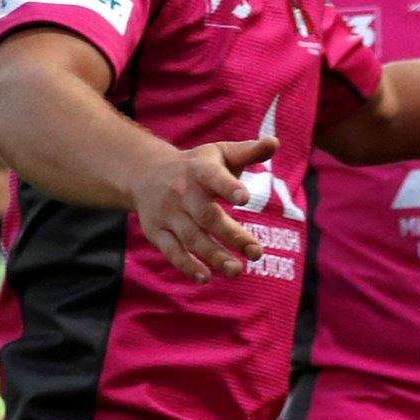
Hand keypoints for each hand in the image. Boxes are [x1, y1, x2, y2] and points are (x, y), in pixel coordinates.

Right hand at [128, 137, 277, 282]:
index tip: (246, 199)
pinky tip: (205, 278)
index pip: (214, 178)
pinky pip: (171, 251)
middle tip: (257, 253)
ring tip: (236, 271)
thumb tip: (275, 142)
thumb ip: (249, 151)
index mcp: (200, 171)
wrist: (144, 173)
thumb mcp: (221, 153)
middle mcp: (182, 193)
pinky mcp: (157, 231)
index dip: (229, 187)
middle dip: (232, 236)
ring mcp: (168, 214)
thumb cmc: (197, 165)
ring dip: (214, 256)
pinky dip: (186, 265)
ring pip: (191, 238)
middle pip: (207, 216)